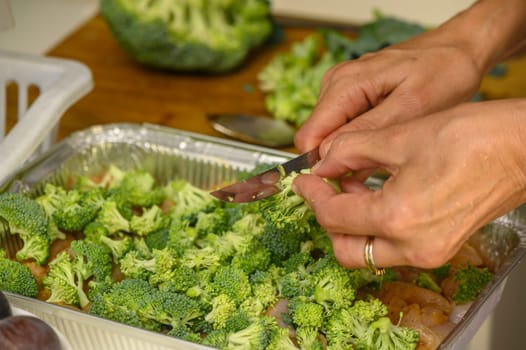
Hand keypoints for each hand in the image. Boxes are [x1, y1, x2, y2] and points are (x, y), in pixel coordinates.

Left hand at [293, 100, 525, 268]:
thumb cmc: (473, 137)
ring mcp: (430, 252)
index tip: (303, 180)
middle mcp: (413, 246)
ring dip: (350, 225)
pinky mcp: (441, 247)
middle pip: (346, 249)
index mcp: (397, 217)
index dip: (311, 195)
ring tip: (349, 186)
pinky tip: (375, 195)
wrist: (522, 148)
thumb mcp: (399, 136)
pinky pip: (394, 247)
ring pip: (369, 252)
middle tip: (322, 189)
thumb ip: (350, 150)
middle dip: (328, 219)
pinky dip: (375, 228)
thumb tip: (323, 161)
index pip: (333, 216)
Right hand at [295, 33, 483, 153]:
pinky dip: (358, 142)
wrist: (459, 50)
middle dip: (338, 160)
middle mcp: (335, 84)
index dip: (322, 166)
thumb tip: (327, 156)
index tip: (348, 185)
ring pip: (328, 136)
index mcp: (345, 85)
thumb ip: (367, 130)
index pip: (309, 137)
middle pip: (316, 138)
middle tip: (377, 170)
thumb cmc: (444, 73)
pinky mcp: (350, 96)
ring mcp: (340, 89)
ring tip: (386, 155)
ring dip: (350, 152)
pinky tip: (385, 143)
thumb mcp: (411, 107)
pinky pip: (341, 127)